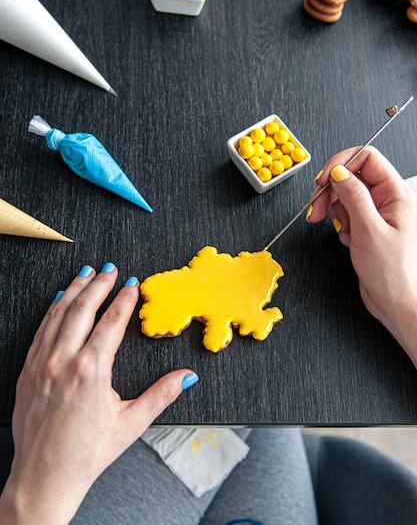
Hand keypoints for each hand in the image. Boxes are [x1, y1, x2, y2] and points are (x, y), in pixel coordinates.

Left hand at [0, 264, 197, 524]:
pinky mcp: (27, 370)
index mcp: (91, 371)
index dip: (124, 299)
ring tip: (87, 273)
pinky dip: (53, 310)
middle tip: (111, 269)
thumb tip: (187, 377)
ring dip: (75, 290)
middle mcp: (64, 361)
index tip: (131, 284)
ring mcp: (41, 364)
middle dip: (99, 284)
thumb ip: (162, 395)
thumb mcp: (131, 423)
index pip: (112, 322)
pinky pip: (41, 330)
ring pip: (59, 314)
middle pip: (84, 309)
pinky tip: (60, 300)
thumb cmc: (88, 453)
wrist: (44, 477)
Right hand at [307, 146, 416, 366]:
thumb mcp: (369, 230)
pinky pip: (347, 213)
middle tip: (317, 207)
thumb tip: (339, 173)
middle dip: (331, 190)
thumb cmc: (393, 273)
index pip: (368, 158)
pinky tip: (345, 237)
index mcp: (396, 194)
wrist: (396, 303)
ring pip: (346, 195)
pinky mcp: (368, 227)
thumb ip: (353, 197)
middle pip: (353, 176)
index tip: (324, 180)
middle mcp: (389, 200)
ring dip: (333, 208)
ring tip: (333, 226)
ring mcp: (378, 214)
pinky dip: (339, 222)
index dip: (342, 163)